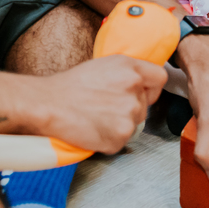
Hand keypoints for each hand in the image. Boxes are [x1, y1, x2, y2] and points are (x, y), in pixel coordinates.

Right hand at [32, 55, 166, 153]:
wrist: (48, 104)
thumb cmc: (70, 85)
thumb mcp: (103, 66)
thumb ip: (126, 73)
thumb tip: (140, 84)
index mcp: (131, 68)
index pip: (160, 78)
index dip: (150, 88)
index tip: (140, 94)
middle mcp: (134, 89)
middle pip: (144, 106)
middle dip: (128, 109)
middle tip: (104, 108)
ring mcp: (129, 114)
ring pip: (133, 124)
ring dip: (119, 125)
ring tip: (96, 119)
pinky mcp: (121, 136)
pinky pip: (121, 141)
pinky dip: (108, 140)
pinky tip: (92, 130)